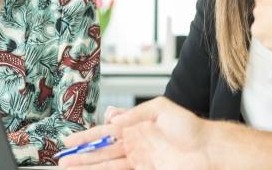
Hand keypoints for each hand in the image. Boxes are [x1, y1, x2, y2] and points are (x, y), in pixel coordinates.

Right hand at [59, 97, 210, 169]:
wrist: (208, 149)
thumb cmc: (189, 126)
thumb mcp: (161, 108)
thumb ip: (135, 113)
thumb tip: (113, 117)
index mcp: (136, 126)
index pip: (106, 132)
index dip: (87, 137)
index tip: (70, 141)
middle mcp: (135, 144)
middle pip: (102, 151)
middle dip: (82, 156)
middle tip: (62, 160)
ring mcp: (139, 159)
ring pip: (108, 165)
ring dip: (89, 167)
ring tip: (69, 168)